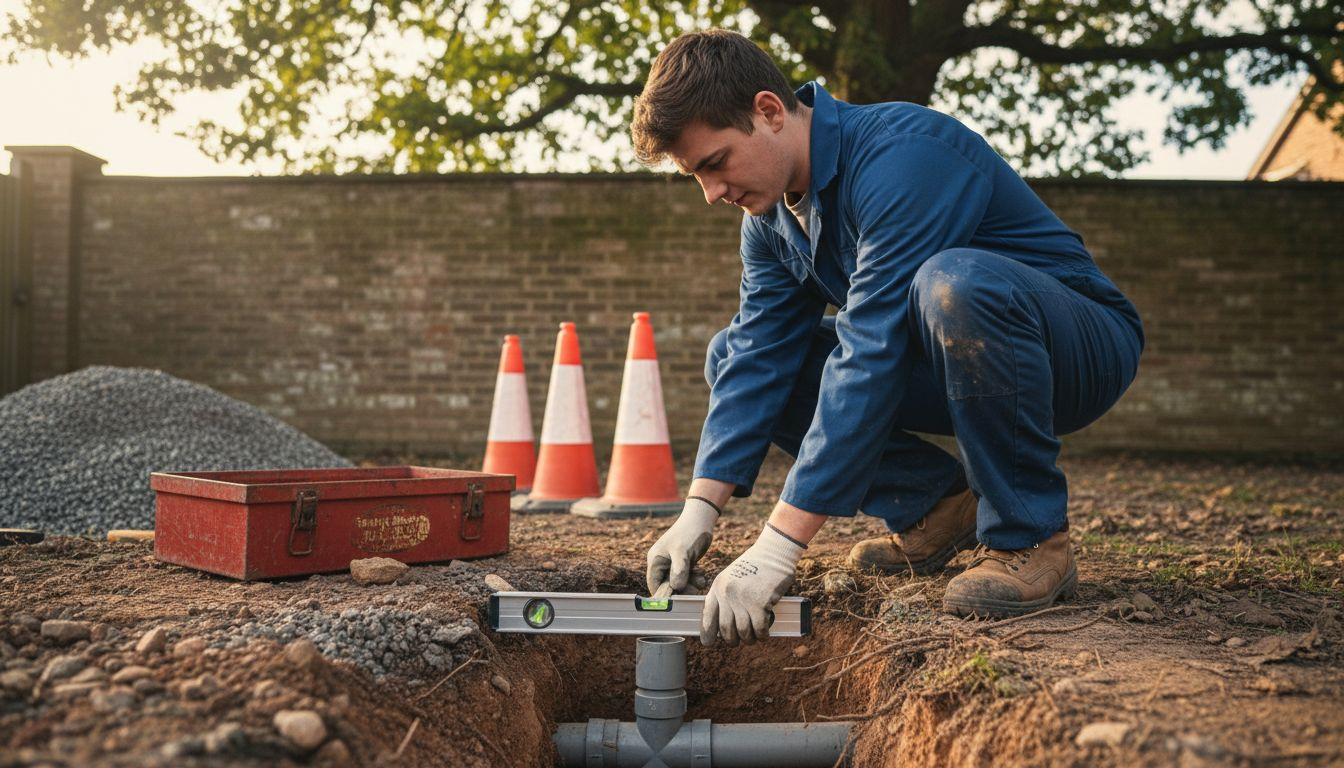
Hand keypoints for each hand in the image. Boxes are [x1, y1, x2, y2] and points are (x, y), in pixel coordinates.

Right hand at [646, 497, 719, 594]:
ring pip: (679, 583)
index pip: (654, 585)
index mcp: (655, 561)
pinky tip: (701, 574)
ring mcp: (672, 563)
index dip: (665, 594)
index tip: (679, 599)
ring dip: (690, 584)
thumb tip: (676, 588)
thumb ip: (678, 571)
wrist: (701, 519)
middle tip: (694, 588)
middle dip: (681, 589)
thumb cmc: (689, 532)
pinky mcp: (683, 563)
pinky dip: (694, 579)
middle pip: (668, 586)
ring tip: (700, 578)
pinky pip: (686, 577)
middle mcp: (662, 563)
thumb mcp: (683, 552)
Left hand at [701, 524, 805, 646]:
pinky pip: (759, 629)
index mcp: (718, 587)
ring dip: (750, 638)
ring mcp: (742, 599)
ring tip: (755, 636)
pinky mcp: (759, 603)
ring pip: (743, 632)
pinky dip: (763, 634)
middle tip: (739, 641)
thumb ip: (726, 597)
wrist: (774, 552)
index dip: (707, 632)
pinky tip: (765, 632)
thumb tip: (725, 625)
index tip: (708, 643)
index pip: (707, 615)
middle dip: (732, 640)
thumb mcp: (733, 577)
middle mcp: (727, 594)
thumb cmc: (756, 566)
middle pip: (725, 629)